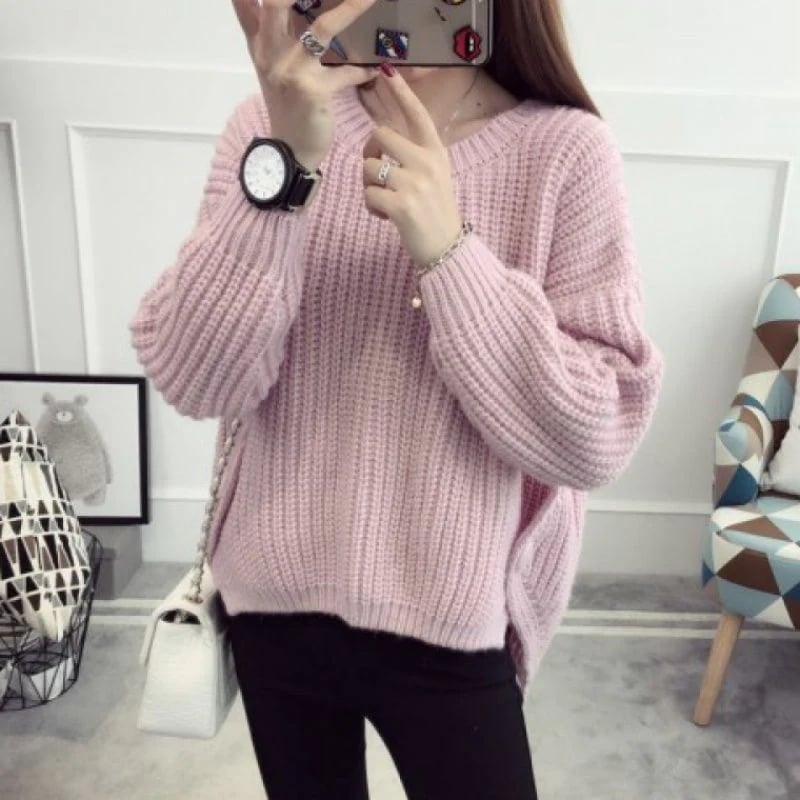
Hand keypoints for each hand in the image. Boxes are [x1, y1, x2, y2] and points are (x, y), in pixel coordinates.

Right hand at [232, 0, 378, 169]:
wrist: (290, 152)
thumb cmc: (286, 106)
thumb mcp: (269, 65)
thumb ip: (260, 29)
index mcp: (260, 44)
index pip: (248, 3)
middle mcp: (270, 54)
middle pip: (278, 3)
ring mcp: (290, 72)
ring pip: (321, 30)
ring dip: (350, 10)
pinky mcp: (312, 92)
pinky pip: (345, 73)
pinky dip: (363, 69)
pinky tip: (377, 68)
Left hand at [362, 68, 465, 268]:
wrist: (447, 248)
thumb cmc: (435, 212)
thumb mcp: (435, 175)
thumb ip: (415, 154)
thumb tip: (382, 134)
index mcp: (436, 152)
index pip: (417, 114)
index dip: (401, 92)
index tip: (387, 71)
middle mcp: (427, 162)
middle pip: (380, 135)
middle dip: (369, 153)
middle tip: (376, 173)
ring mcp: (414, 183)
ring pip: (369, 167)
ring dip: (369, 185)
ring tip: (385, 202)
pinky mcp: (401, 204)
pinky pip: (368, 194)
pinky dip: (371, 207)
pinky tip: (387, 217)